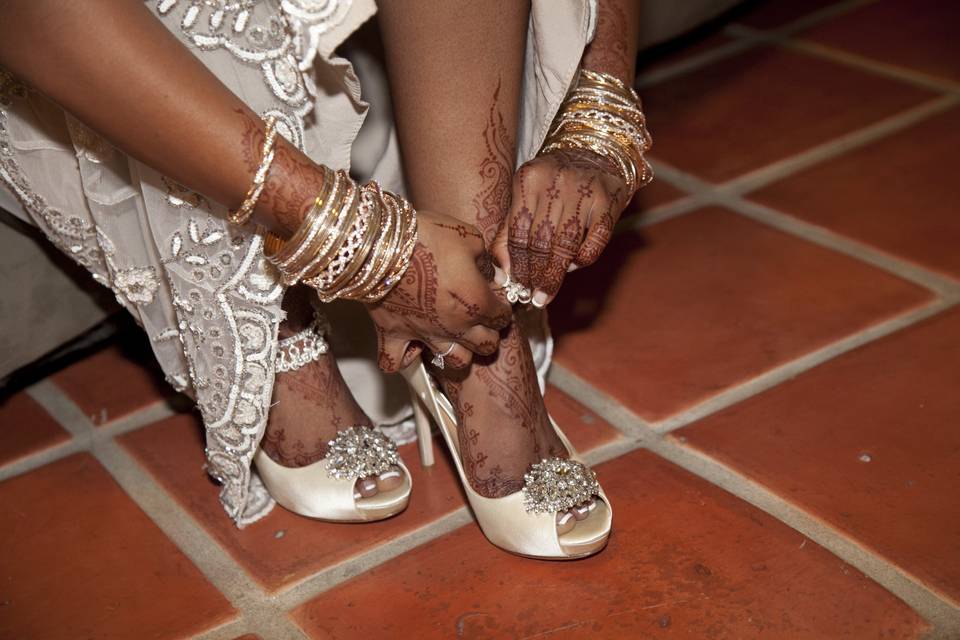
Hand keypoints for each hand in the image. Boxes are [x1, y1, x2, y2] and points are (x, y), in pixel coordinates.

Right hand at [367, 210, 511, 371]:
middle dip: (487, 334)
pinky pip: (396, 362)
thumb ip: (486, 261)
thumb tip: (494, 275)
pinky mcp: (393, 334)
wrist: (381, 243)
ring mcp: (424, 333)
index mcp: (476, 302)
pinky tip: (409, 346)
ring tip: (453, 337)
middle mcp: (455, 325)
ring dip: (459, 352)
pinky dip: (403, 358)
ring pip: (455, 362)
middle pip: (486, 346)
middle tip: (479, 319)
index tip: (496, 299)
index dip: (502, 307)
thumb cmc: (427, 236)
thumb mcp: (469, 237)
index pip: (502, 317)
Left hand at [491, 148, 629, 306]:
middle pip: (541, 241)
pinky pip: (594, 241)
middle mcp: (556, 182)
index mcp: (528, 179)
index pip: (519, 233)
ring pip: (565, 244)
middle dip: (535, 275)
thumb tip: (502, 273)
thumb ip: (510, 232)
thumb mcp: (527, 197)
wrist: (595, 153)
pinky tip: (573, 267)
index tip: (516, 287)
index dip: (517, 265)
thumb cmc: (553, 184)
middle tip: (531, 297)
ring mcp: (584, 191)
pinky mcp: (607, 200)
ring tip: (546, 293)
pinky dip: (583, 259)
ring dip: (555, 274)